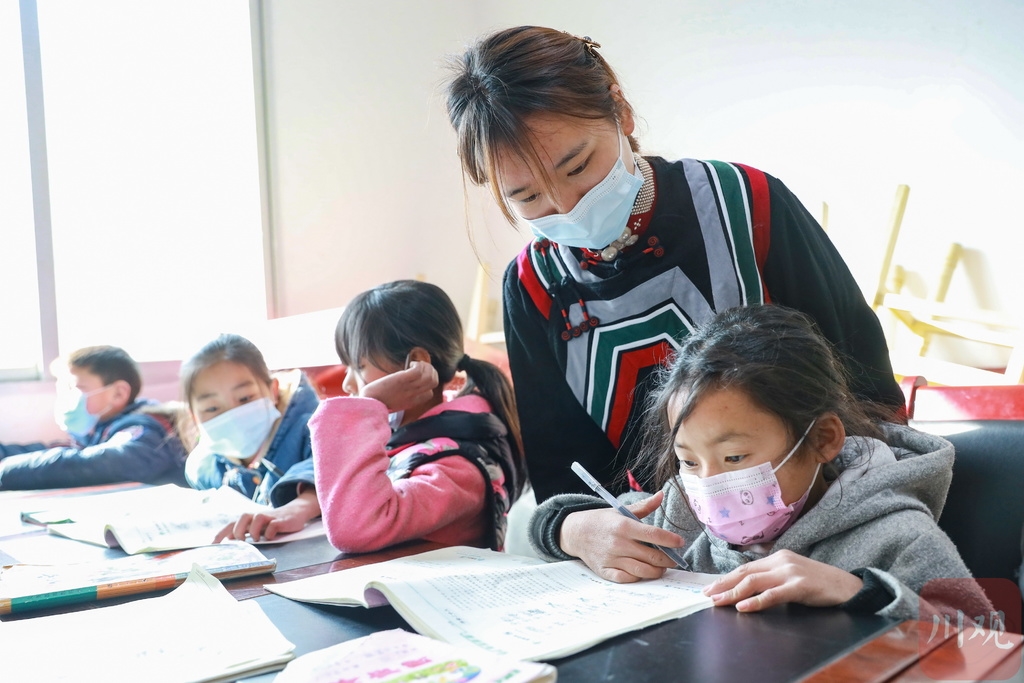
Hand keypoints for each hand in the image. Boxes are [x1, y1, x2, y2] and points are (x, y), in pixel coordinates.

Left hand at [214, 489, 320, 541]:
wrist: (295, 512)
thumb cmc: (272, 523)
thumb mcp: (257, 527)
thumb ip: (245, 532)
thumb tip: (228, 540)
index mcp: (250, 519)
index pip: (232, 524)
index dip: (221, 533)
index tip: (213, 544)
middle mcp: (257, 516)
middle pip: (243, 517)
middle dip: (239, 530)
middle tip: (242, 541)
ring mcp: (270, 517)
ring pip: (257, 517)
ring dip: (255, 530)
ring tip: (258, 539)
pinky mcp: (281, 520)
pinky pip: (273, 525)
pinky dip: (270, 533)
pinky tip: (272, 537)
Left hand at [360, 361, 437, 412]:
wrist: (368, 403)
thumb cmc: (378, 400)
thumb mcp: (395, 402)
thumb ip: (403, 395)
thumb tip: (406, 383)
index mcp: (412, 402)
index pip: (430, 393)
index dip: (427, 382)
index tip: (417, 376)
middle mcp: (414, 395)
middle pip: (434, 382)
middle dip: (430, 371)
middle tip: (419, 367)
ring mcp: (409, 388)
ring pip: (430, 375)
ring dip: (425, 366)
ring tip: (414, 364)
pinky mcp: (401, 380)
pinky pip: (419, 371)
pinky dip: (418, 365)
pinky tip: (409, 364)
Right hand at [560, 491, 683, 582]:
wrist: (575, 532)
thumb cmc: (601, 521)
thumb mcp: (620, 510)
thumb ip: (644, 506)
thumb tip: (661, 495)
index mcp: (624, 526)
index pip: (654, 534)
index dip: (670, 540)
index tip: (680, 542)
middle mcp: (619, 543)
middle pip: (652, 556)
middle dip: (668, 560)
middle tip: (673, 559)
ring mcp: (612, 559)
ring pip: (643, 571)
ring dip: (657, 571)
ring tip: (661, 567)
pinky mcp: (606, 571)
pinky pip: (627, 579)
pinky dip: (638, 578)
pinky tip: (643, 572)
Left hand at [703, 549, 863, 611]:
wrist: (849, 587)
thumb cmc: (820, 584)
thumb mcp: (792, 576)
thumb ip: (773, 579)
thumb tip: (748, 589)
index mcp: (778, 558)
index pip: (745, 568)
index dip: (726, 578)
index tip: (711, 587)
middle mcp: (781, 561)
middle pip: (745, 573)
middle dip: (723, 584)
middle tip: (707, 595)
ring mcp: (790, 572)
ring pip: (754, 582)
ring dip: (733, 592)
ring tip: (718, 601)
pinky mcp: (800, 586)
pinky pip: (773, 594)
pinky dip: (756, 601)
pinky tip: (743, 607)